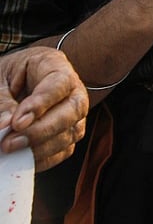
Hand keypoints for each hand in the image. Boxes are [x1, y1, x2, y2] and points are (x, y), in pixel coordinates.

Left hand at [0, 47, 87, 171]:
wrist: (17, 81)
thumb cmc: (9, 76)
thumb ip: (2, 100)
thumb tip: (5, 125)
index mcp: (54, 65)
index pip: (59, 83)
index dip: (41, 104)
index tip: (16, 123)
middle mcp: (73, 89)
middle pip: (72, 110)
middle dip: (41, 131)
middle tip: (9, 143)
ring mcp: (74, 112)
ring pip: (71, 133)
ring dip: (40, 148)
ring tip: (11, 151)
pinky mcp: (70, 132)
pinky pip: (64, 150)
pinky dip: (44, 158)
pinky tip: (22, 158)